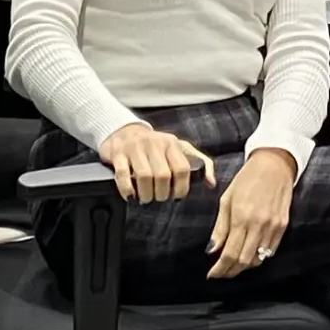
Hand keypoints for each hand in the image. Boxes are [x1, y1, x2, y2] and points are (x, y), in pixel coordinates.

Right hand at [98, 123, 215, 204]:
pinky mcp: (117, 153)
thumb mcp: (180, 149)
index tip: (176, 196)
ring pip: (144, 176)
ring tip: (146, 199)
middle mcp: (154, 143)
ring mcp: (134, 148)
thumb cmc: (156, 146)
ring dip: (146, 194)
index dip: (181, 188)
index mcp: (171, 143)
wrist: (123, 131)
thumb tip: (211, 183)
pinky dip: (127, 189)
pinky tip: (130, 195)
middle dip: (162, 194)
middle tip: (159, 198)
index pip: (182, 168)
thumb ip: (199, 163)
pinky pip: (122, 175)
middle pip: (163, 175)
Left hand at [207, 149, 295, 279]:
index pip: (230, 253)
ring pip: (258, 259)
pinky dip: (258, 258)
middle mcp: (258, 225)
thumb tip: (212, 250)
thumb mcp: (226, 199)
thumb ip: (220, 227)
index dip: (220, 268)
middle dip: (230, 271)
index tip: (212, 274)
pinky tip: (249, 256)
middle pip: (243, 261)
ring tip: (232, 266)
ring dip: (243, 267)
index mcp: (241, 217)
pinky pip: (270, 251)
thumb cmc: (246, 179)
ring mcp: (273, 227)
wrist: (274, 166)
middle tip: (220, 273)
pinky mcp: (283, 226)